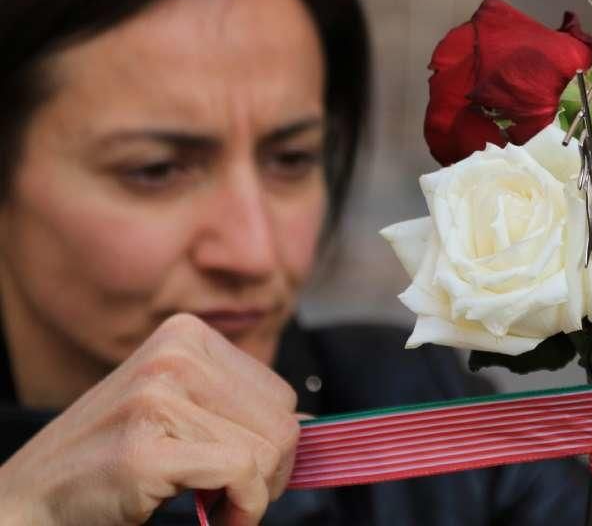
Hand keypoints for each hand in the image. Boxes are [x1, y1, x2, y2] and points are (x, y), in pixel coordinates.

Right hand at [0, 314, 299, 524]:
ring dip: (254, 495)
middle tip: (234, 496)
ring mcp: (157, 398)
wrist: (29, 500)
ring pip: (268, 449)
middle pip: (282, 420)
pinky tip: (217, 517)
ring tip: (217, 505)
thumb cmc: (109, 458)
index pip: (280, 392)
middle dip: (271, 470)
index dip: (273, 441)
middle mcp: (174, 355)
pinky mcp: (146, 449)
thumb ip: (236, 409)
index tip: (247, 471)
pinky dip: (244, 509)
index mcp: (186, 336)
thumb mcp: (176, 409)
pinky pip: (242, 474)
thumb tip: (309, 426)